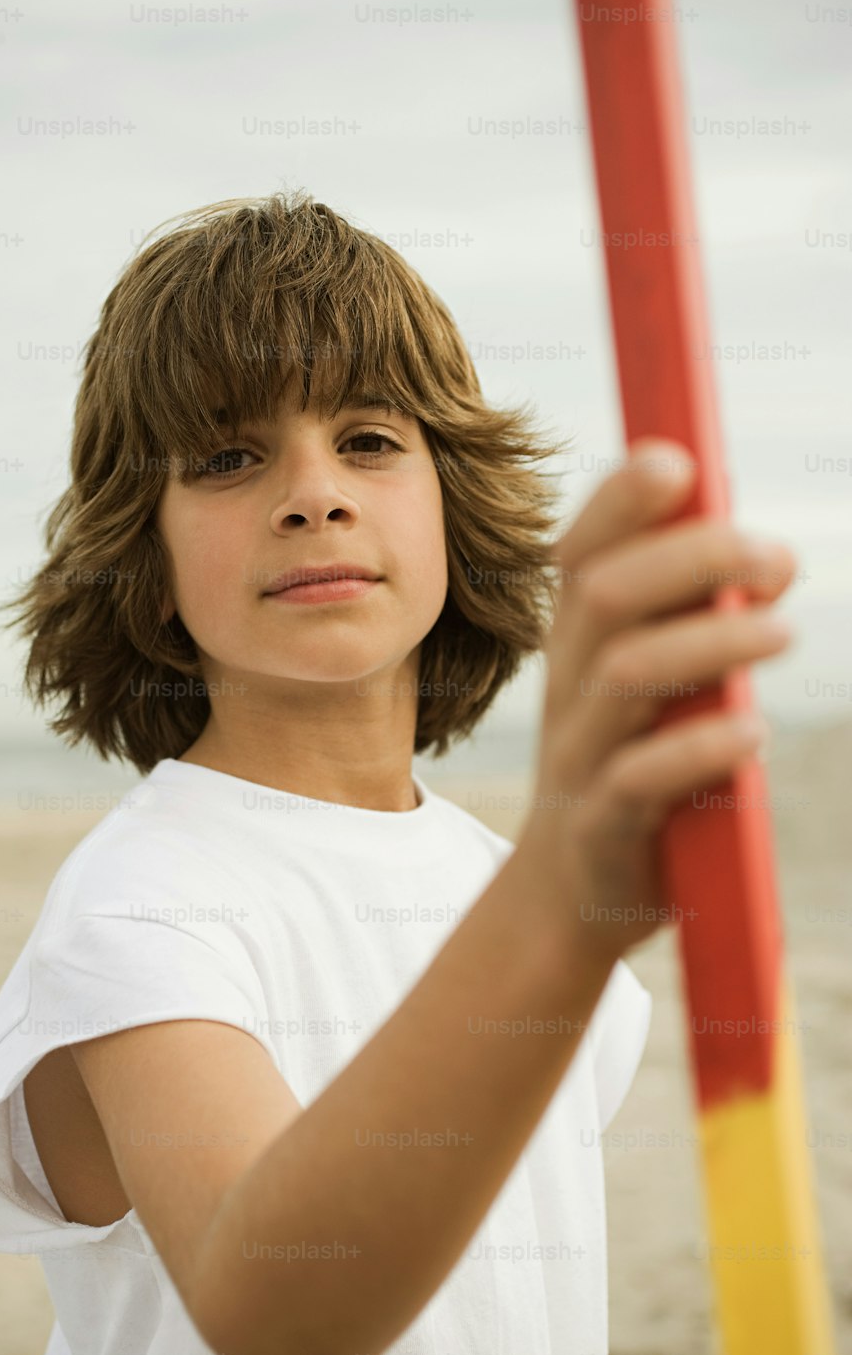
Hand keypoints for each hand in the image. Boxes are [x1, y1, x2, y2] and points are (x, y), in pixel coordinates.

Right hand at [515, 438, 798, 968]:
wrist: (571, 892)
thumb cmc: (631, 767)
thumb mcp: (643, 687)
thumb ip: (685, 622)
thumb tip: (759, 554)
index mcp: (580, 644)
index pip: (581, 552)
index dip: (619, 501)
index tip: (678, 462)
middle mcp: (570, 688)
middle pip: (605, 596)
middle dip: (692, 558)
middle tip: (778, 557)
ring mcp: (580, 756)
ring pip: (625, 677)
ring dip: (711, 643)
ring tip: (785, 635)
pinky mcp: (604, 823)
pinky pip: (638, 779)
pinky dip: (698, 748)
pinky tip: (750, 733)